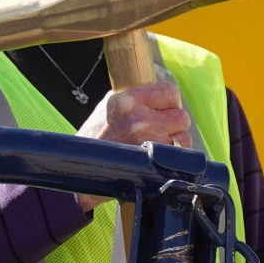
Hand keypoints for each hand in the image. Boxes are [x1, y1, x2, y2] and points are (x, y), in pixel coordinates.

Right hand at [74, 80, 190, 210]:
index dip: (172, 103)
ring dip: (174, 145)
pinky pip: (177, 156)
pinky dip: (170, 160)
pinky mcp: (151, 160)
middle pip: (181, 116)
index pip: (170, 91)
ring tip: (153, 148)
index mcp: (126, 100)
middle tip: (158, 133)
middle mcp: (137, 117)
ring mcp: (146, 140)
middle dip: (173, 127)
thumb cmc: (94, 141)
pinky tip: (153, 160)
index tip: (164, 112)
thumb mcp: (107, 109)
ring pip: (183, 138)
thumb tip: (160, 96)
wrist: (81, 171)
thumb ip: (133, 99)